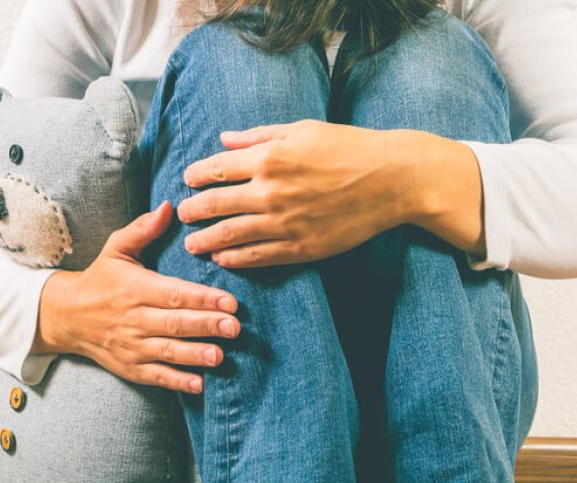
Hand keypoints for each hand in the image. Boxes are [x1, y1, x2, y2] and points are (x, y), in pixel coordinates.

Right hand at [35, 201, 240, 393]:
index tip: (229, 301)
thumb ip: (142, 229)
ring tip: (220, 356)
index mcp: (135, 288)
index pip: (173, 294)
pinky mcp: (129, 367)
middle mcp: (133, 318)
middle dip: (205, 326)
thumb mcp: (116, 248)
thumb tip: (168, 206)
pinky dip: (176, 382)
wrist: (66, 315)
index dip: (202, 298)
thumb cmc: (100, 279)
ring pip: (167, 352)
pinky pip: (155, 376)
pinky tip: (199, 384)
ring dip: (194, 355)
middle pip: (174, 323)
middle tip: (234, 328)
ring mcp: (131, 345)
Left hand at [177, 120, 484, 267]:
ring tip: (193, 244)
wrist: (392, 180)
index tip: (187, 181)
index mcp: (269, 157)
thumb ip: (259, 136)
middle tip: (184, 215)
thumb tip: (225, 139)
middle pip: (217, 204)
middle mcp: (271, 192)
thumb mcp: (303, 130)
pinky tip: (223, 259)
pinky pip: (258, 257)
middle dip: (195, 211)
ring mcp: (285, 223)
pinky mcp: (301, 247)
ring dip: (206, 240)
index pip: (218, 169)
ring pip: (231, 235)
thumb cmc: (349, 147)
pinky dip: (236, 259)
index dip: (197, 176)